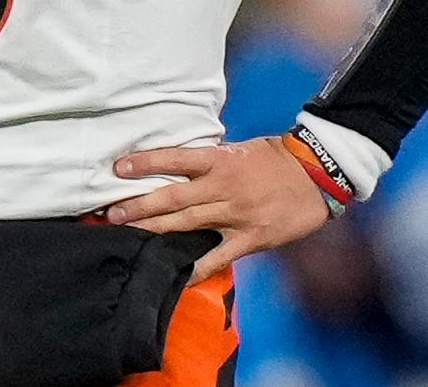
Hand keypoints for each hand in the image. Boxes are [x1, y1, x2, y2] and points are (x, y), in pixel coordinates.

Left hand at [107, 137, 330, 279]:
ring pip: (186, 223)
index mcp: (218, 161)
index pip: (173, 159)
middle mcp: (222, 187)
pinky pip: (217, 256)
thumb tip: (179, 166)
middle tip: (111, 213)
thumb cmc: (276, 158)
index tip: (118, 169)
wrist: (316, 174)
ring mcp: (235, 214)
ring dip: (155, 230)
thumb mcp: (240, 150)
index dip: (144, 163)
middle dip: (139, 205)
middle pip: (172, 197)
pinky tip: (176, 276)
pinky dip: (196, 267)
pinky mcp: (249, 238)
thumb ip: (211, 161)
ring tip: (128, 234)